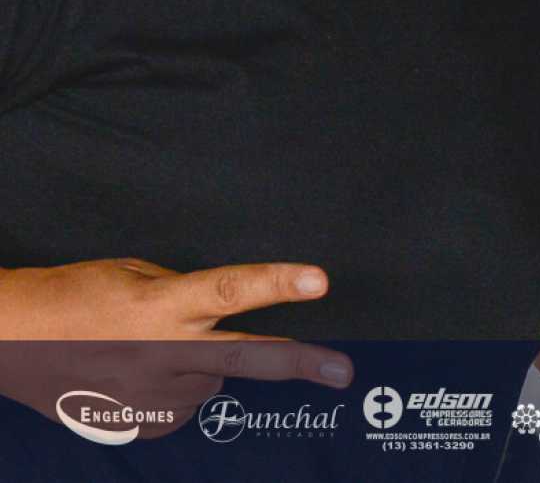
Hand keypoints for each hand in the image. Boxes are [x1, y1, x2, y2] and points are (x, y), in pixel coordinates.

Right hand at [0, 259, 351, 439]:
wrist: (10, 343)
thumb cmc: (75, 298)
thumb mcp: (136, 276)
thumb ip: (187, 295)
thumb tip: (224, 316)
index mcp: (161, 305)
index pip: (230, 290)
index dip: (278, 285)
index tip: (320, 282)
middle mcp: (159, 353)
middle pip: (244, 357)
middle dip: (300, 365)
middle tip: (343, 372)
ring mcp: (149, 395)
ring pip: (212, 381)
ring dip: (200, 366)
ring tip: (149, 349)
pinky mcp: (139, 426)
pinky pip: (183, 406)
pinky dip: (173, 390)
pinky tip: (137, 376)